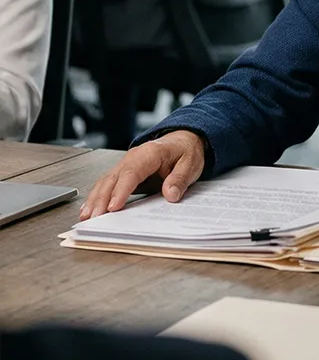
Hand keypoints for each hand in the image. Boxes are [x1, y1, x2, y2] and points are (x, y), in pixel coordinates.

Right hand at [79, 131, 205, 219]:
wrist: (183, 140)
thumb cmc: (185, 151)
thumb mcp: (191, 164)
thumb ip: (180, 179)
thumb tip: (170, 194)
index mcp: (150, 153)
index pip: (132, 172)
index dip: (121, 190)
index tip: (114, 207)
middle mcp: (134, 157)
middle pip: (113, 178)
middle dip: (101, 199)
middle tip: (94, 219)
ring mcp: (126, 164)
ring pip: (105, 181)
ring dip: (95, 199)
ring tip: (86, 218)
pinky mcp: (124, 172)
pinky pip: (107, 183)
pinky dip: (97, 196)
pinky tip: (89, 209)